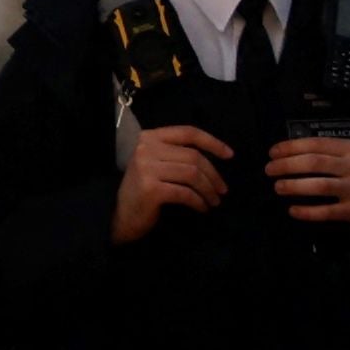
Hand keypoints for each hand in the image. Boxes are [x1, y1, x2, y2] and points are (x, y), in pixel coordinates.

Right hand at [114, 124, 229, 242]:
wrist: (120, 217)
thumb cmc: (143, 190)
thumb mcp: (156, 163)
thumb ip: (177, 153)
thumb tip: (215, 155)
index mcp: (149, 137)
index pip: (188, 132)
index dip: (212, 142)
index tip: (229, 155)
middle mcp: (146, 149)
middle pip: (193, 156)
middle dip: (213, 174)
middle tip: (223, 189)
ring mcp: (147, 169)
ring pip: (192, 174)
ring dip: (208, 189)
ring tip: (215, 200)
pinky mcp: (151, 190)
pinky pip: (185, 193)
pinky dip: (198, 201)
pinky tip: (203, 208)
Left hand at [270, 127, 349, 232]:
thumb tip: (320, 123)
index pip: (318, 143)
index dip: (293, 146)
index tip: (274, 151)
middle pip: (314, 163)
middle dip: (286, 165)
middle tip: (269, 169)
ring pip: (317, 187)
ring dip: (293, 186)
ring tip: (277, 187)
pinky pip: (325, 212)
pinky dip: (306, 212)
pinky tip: (293, 210)